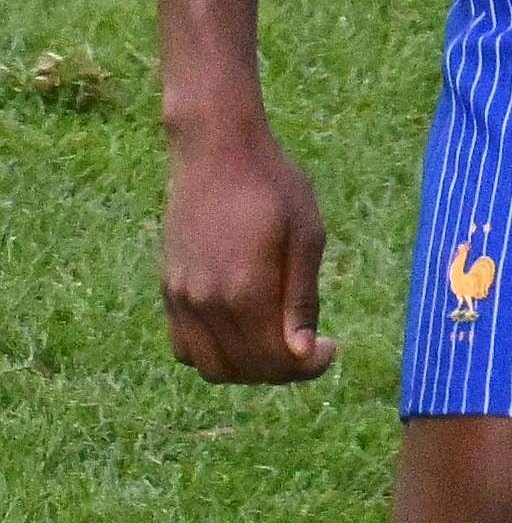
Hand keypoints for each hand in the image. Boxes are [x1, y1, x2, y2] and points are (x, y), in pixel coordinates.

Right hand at [162, 117, 333, 383]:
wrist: (217, 152)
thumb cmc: (274, 186)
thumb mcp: (307, 236)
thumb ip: (302, 299)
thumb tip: (302, 352)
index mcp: (245, 291)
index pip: (274, 359)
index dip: (309, 367)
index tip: (331, 348)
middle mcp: (205, 303)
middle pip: (244, 370)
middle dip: (283, 371)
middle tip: (311, 347)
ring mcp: (180, 299)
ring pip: (210, 368)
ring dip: (248, 369)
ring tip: (279, 343)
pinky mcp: (168, 290)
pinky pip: (185, 347)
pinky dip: (215, 356)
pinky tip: (244, 333)